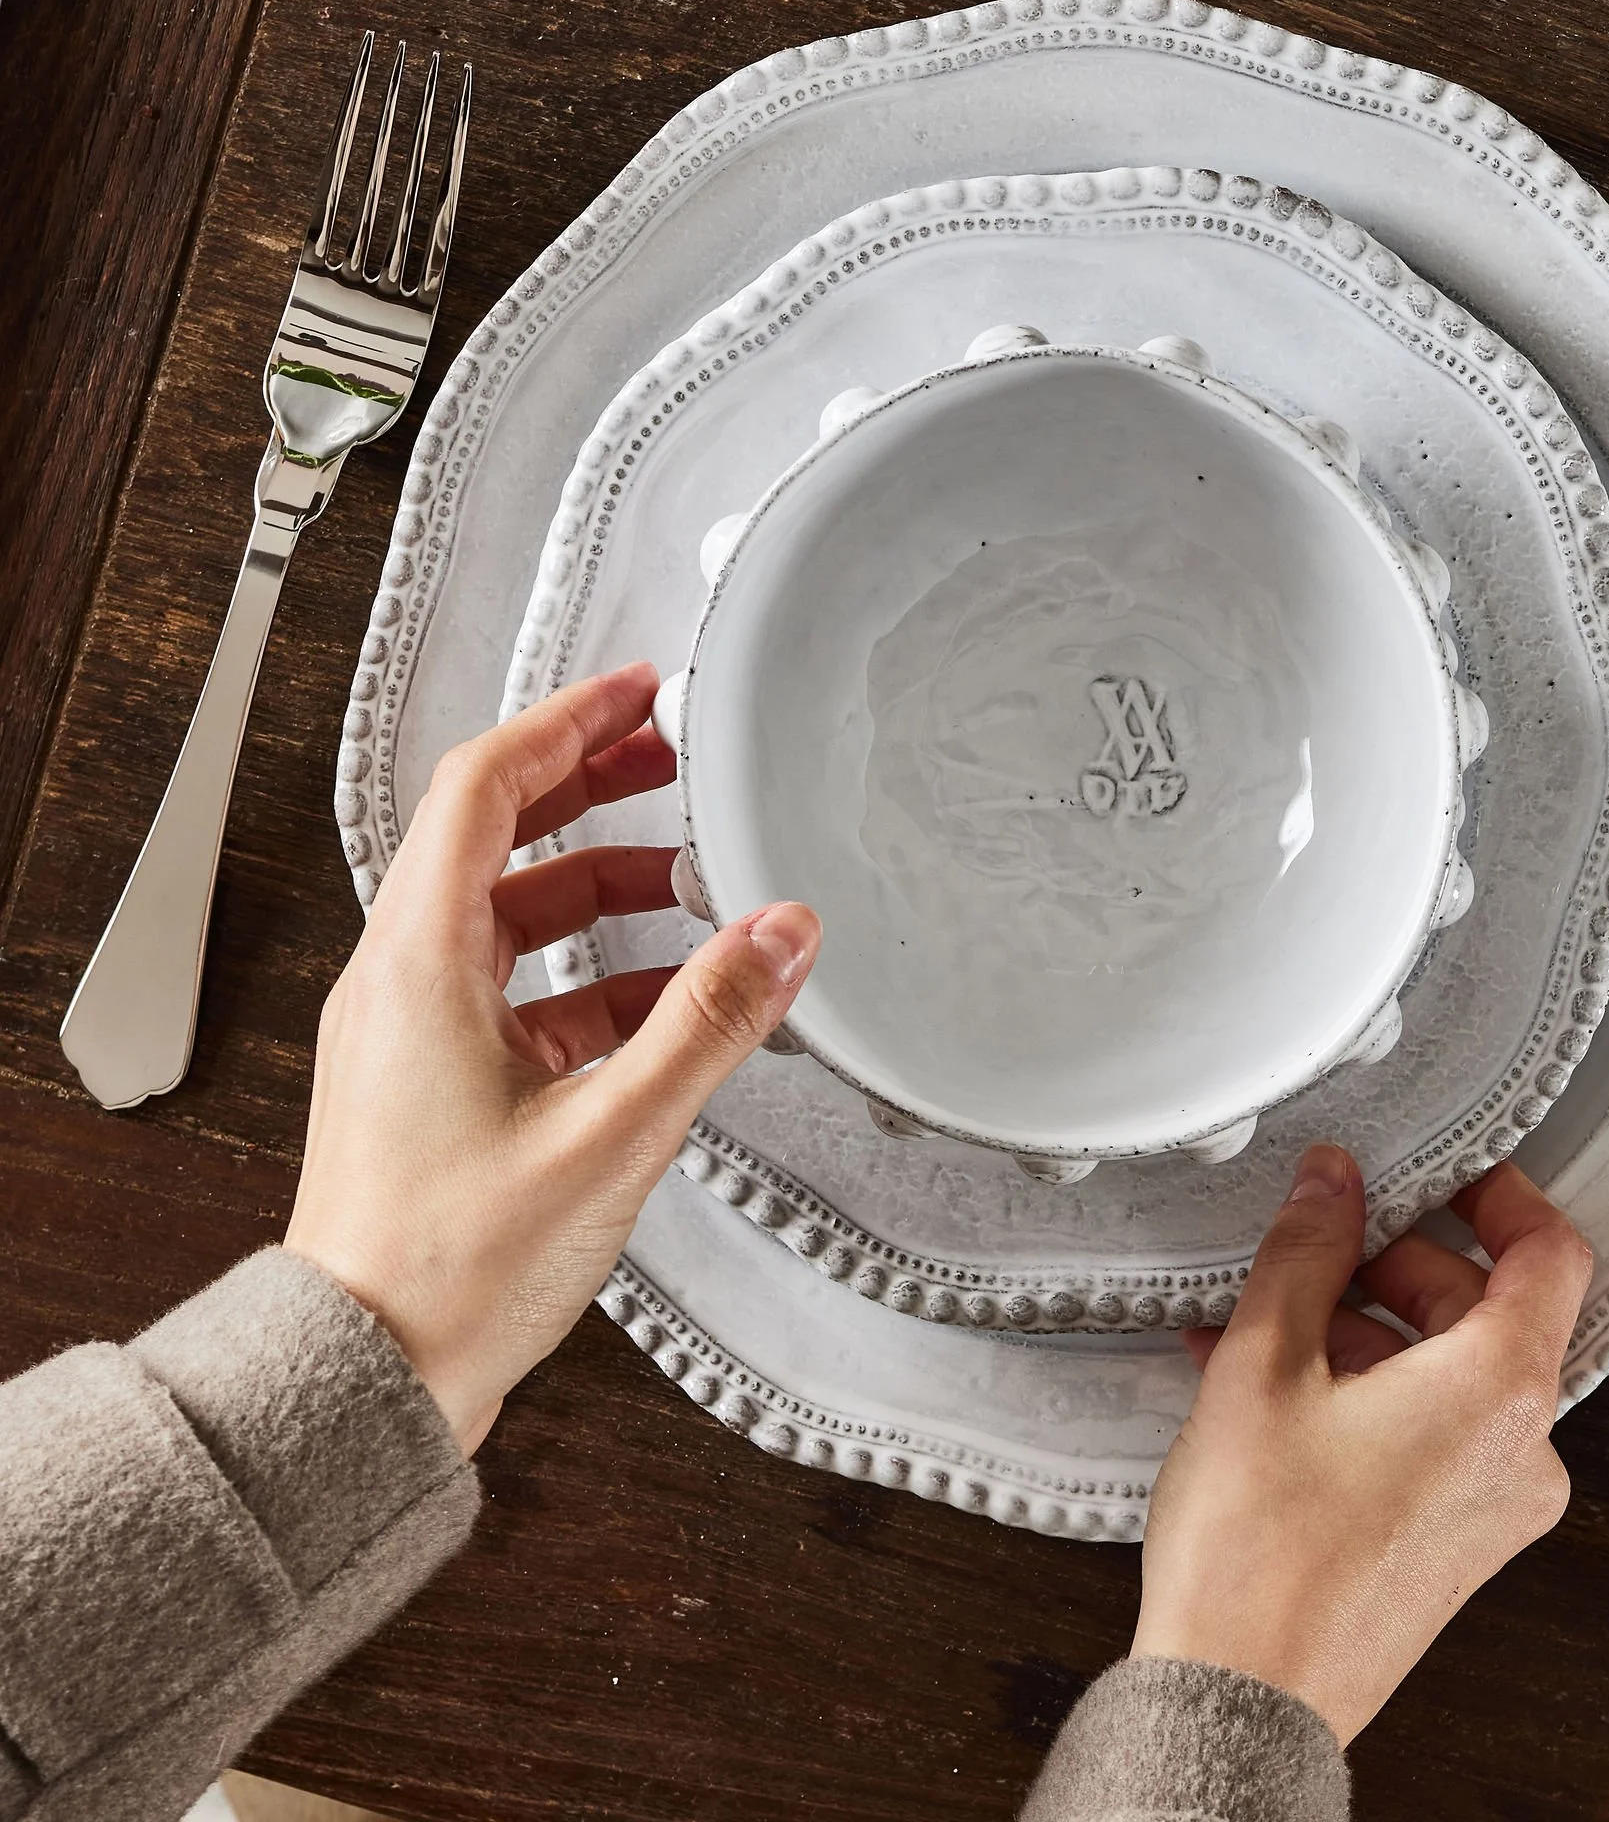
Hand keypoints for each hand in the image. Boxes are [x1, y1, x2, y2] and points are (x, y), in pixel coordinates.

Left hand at [286, 661, 819, 1453]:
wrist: (364, 1380)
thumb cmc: (450, 1268)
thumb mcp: (611, 1132)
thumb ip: (708, 1020)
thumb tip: (781, 931)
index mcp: (422, 962)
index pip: (485, 786)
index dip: (566, 722)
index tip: (636, 691)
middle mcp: (405, 981)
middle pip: (497, 837)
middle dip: (589, 788)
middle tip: (670, 761)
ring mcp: (415, 1033)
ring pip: (512, 917)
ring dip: (601, 887)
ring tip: (690, 885)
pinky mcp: (435, 1084)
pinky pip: (520, 992)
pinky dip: (594, 974)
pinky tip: (667, 1002)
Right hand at [1132, 1146, 1591, 1743]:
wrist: (1245, 1699)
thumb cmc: (1260, 1556)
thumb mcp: (1264, 1363)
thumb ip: (1306, 1252)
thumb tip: (1332, 1185)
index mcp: (1498, 1393)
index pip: (1549, 1255)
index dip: (1499, 1195)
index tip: (1448, 1174)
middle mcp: (1521, 1452)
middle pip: (1488, 1312)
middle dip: (1397, 1266)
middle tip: (1318, 1250)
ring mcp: (1493, 1507)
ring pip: (1449, 1375)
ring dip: (1365, 1332)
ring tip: (1264, 1327)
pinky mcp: (1455, 1545)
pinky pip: (1430, 1435)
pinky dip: (1367, 1395)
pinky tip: (1273, 1390)